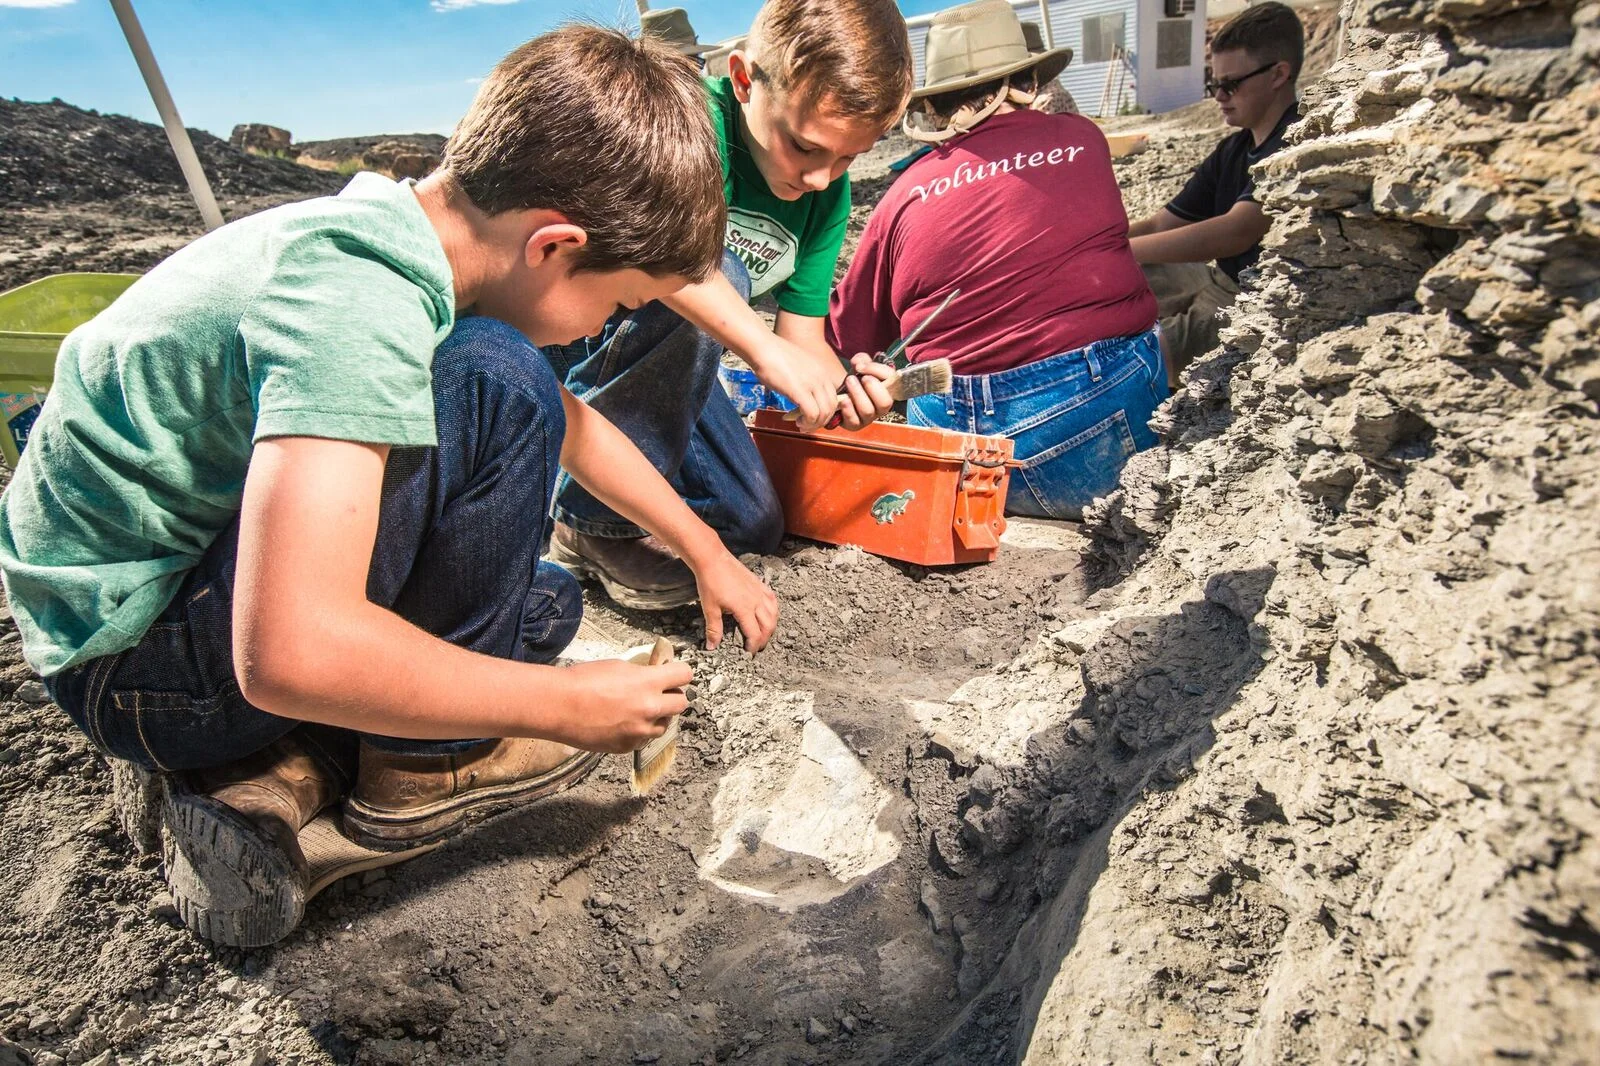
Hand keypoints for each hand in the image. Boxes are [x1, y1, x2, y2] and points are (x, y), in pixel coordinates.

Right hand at [553, 658, 691, 752]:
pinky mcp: (627, 746)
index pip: (684, 675)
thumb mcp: (618, 666)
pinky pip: (643, 739)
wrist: (559, 706)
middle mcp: (649, 708)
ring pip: (664, 725)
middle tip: (659, 692)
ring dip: (657, 717)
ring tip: (637, 709)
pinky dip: (638, 731)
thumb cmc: (583, 681)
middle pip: (681, 703)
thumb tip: (654, 675)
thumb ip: (642, 673)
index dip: (680, 672)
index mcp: (648, 683)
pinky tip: (621, 722)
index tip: (676, 673)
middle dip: (672, 696)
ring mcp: (639, 730)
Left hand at [690, 548, 778, 652]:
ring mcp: (759, 591)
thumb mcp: (709, 608)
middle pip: (768, 626)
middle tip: (757, 646)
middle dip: (764, 639)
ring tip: (764, 632)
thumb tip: (712, 646)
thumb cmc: (710, 582)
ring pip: (774, 613)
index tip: (748, 652)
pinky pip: (772, 599)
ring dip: (771, 626)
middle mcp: (756, 601)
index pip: (755, 634)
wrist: (713, 559)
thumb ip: (714, 629)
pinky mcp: (759, 583)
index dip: (753, 646)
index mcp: (744, 609)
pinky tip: (768, 613)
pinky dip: (773, 609)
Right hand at [750, 336, 847, 430]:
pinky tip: (798, 422)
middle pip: (833, 407)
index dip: (825, 412)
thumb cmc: (775, 357)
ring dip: (814, 424)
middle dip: (821, 421)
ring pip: (824, 413)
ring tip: (802, 425)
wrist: (764, 347)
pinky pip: (812, 414)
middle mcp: (822, 377)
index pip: (834, 398)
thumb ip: (806, 381)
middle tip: (808, 425)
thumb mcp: (799, 368)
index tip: (812, 417)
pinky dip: (807, 422)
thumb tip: (803, 398)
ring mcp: (812, 384)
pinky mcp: (800, 391)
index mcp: (823, 372)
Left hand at [835, 353, 895, 429]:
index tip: (861, 366)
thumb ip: (862, 360)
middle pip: (885, 402)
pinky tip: (843, 399)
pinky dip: (848, 409)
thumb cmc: (854, 380)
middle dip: (873, 388)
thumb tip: (859, 363)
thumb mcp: (859, 366)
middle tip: (862, 378)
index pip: (893, 380)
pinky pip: (854, 421)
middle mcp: (881, 407)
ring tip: (849, 382)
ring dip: (858, 394)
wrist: (839, 393)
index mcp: (887, 390)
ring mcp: (868, 418)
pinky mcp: (854, 425)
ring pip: (868, 410)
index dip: (878, 371)